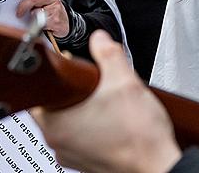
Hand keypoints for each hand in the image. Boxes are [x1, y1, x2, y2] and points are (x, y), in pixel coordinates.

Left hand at [16, 0, 69, 37]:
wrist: (66, 25)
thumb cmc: (52, 14)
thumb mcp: (43, 4)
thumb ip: (33, 1)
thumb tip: (16, 3)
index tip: (14, 6)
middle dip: (23, 7)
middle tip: (18, 14)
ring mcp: (55, 9)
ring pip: (36, 12)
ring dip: (31, 18)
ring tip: (34, 21)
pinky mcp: (55, 20)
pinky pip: (41, 23)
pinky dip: (38, 26)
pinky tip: (42, 26)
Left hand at [32, 31, 181, 172]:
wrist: (157, 166)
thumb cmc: (139, 137)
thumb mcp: (125, 82)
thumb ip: (108, 54)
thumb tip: (99, 39)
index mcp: (57, 123)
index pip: (41, 89)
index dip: (57, 73)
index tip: (72, 66)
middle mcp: (58, 142)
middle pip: (56, 104)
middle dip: (76, 89)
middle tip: (97, 81)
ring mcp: (71, 154)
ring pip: (69, 120)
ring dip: (85, 108)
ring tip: (109, 101)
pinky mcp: (86, 161)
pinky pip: (81, 136)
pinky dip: (93, 125)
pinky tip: (114, 119)